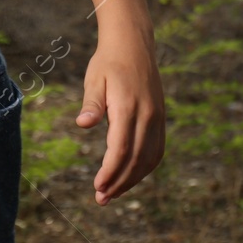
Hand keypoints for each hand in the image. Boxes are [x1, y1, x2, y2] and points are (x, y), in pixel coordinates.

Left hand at [75, 33, 163, 204]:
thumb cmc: (108, 62)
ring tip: (114, 192)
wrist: (133, 43)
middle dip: (119, 182)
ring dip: (133, 179)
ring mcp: (157, 117)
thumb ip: (91, 104)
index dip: (110, 172)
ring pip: (149, 158)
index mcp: (128, 106)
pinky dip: (146, 167)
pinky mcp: (160, 117)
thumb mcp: (94, 79)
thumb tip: (82, 124)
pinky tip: (132, 175)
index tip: (97, 187)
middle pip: (136, 159)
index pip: (121, 149)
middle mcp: (147, 114)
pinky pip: (157, 149)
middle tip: (101, 198)